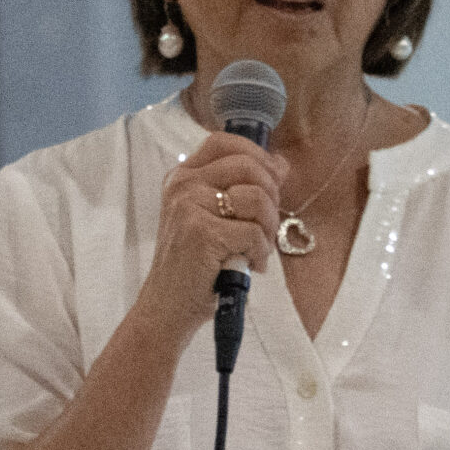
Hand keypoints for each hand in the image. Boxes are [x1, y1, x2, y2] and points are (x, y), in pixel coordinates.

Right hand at [134, 132, 289, 331]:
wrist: (167, 307)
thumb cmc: (196, 265)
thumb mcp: (215, 218)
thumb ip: (242, 188)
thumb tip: (282, 164)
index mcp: (183, 177)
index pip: (224, 142)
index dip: (256, 154)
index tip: (273, 178)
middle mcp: (182, 185)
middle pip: (247, 166)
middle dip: (270, 196)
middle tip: (266, 225)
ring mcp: (189, 206)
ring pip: (256, 198)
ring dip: (268, 227)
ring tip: (257, 248)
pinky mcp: (201, 231)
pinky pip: (254, 232)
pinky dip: (260, 253)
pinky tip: (249, 265)